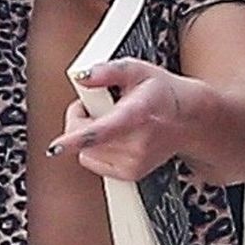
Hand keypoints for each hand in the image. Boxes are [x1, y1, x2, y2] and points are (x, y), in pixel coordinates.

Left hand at [48, 59, 191, 179]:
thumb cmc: (162, 94)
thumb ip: (107, 71)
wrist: (188, 120)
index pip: (102, 130)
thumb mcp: (137, 70)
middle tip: (100, 105)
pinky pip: (93, 161)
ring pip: (86, 151)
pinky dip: (97, 149)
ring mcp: (134, 163)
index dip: (76, 138)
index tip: (56, 147)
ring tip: (113, 121)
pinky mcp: (130, 174)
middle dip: (82, 119)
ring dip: (89, 136)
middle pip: (84, 138)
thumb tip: (82, 77)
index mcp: (137, 115)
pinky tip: (116, 137)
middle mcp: (137, 144)